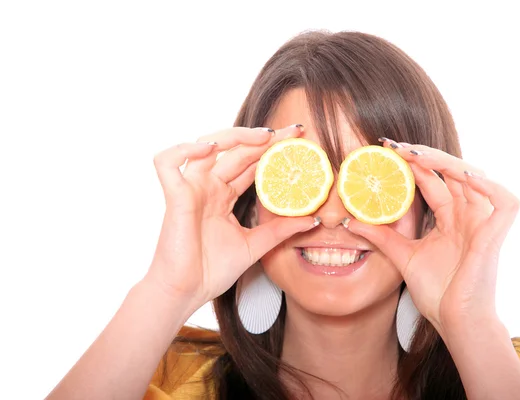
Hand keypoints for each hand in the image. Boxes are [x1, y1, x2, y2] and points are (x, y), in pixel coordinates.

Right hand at [145, 125, 317, 312]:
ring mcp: (191, 189)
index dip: (273, 149)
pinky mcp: (175, 196)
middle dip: (265, 137)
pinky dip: (184, 149)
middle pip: (236, 150)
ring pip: (205, 146)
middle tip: (294, 131)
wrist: (187, 292)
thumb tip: (313, 219)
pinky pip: (168, 162)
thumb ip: (280, 229)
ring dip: (234, 136)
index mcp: (224, 195)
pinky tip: (210, 149)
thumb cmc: (212, 270)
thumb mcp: (256, 245)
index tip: (300, 139)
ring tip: (264, 136)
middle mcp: (208, 186)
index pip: (252, 163)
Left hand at [346, 141, 519, 335]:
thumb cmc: (436, 292)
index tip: (385, 151)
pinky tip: (463, 176)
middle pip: (450, 173)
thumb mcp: (402, 257)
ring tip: (416, 155)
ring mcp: (482, 223)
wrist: (454, 321)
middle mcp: (466, 215)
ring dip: (447, 163)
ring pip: (474, 178)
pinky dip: (489, 186)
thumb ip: (381, 237)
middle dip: (424, 156)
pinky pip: (505, 202)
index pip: (431, 181)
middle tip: (396, 147)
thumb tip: (350, 221)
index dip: (412, 164)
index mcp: (448, 218)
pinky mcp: (496, 235)